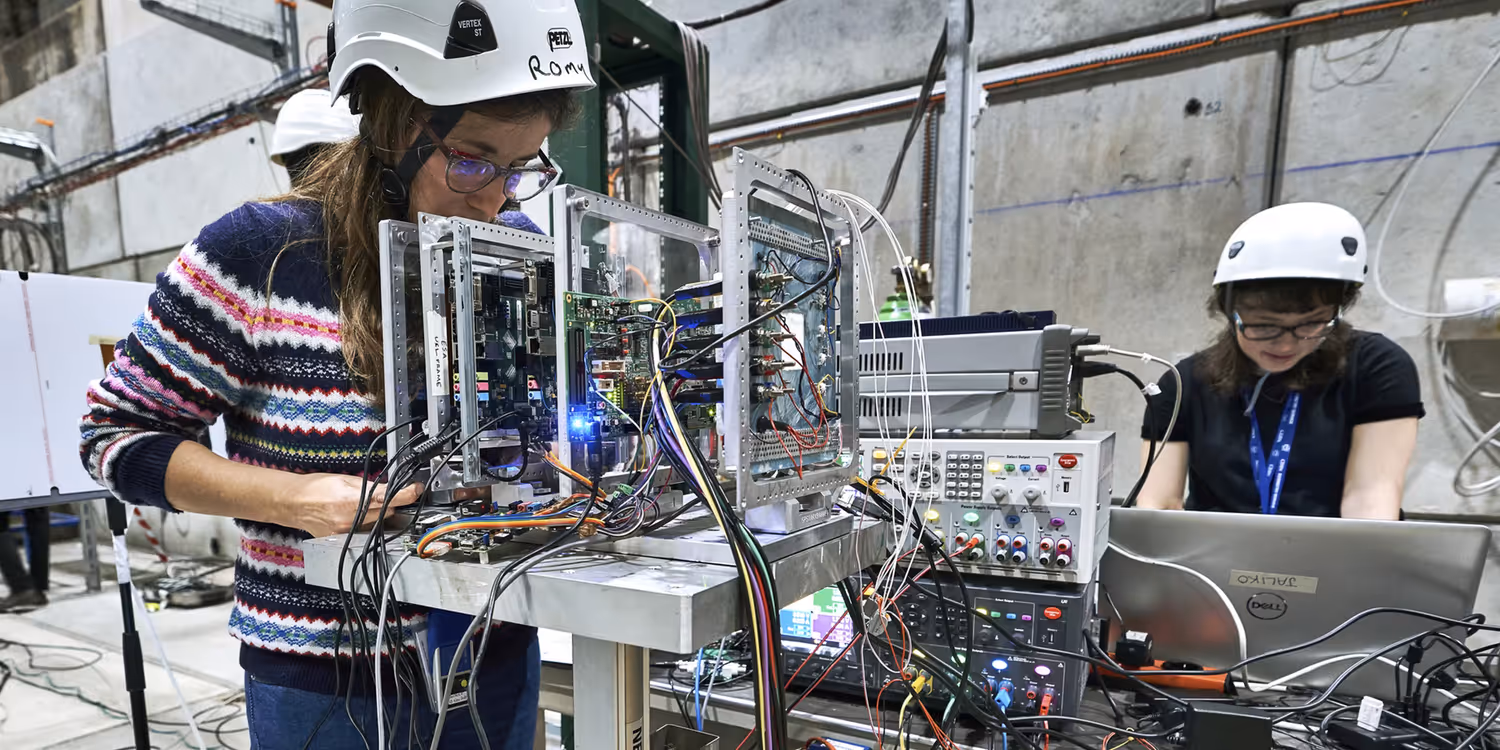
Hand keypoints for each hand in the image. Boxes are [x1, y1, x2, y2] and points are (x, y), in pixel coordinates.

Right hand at [275, 473, 419, 537]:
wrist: (293, 503)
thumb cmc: (315, 488)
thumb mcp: (345, 479)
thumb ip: (369, 485)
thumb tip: (390, 487)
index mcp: (352, 500)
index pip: (387, 498)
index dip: (405, 494)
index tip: (416, 490)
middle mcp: (351, 519)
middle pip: (386, 512)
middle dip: (389, 503)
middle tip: (384, 494)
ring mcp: (347, 532)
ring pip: (376, 523)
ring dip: (377, 514)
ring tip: (361, 504)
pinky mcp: (342, 539)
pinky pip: (364, 531)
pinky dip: (366, 523)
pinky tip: (355, 514)